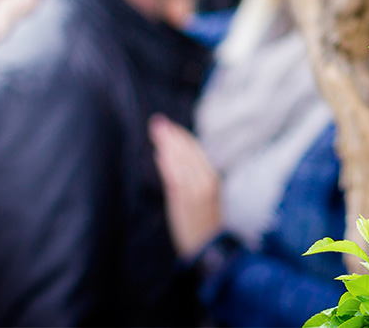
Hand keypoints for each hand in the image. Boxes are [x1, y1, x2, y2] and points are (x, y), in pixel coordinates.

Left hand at [149, 114, 221, 257]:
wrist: (208, 246)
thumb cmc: (204, 220)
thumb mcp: (202, 194)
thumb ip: (188, 175)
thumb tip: (167, 155)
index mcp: (211, 177)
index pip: (196, 150)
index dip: (181, 136)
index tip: (168, 125)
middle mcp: (206, 180)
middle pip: (188, 152)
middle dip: (172, 136)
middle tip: (158, 122)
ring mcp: (196, 190)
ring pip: (182, 162)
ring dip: (168, 144)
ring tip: (157, 132)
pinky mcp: (185, 200)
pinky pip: (176, 178)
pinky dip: (168, 165)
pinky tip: (160, 154)